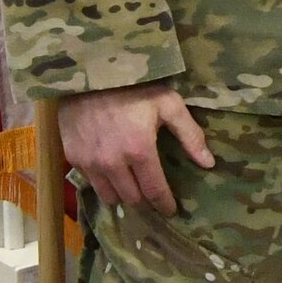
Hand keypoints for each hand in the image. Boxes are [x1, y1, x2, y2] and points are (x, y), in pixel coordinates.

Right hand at [58, 80, 212, 214]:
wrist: (91, 72)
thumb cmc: (135, 87)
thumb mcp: (169, 104)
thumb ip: (190, 135)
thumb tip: (208, 163)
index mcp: (139, 150)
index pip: (154, 191)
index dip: (164, 204)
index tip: (171, 210)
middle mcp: (112, 163)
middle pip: (131, 198)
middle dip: (144, 200)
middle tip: (152, 195)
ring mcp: (89, 162)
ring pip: (108, 196)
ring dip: (122, 195)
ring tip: (132, 186)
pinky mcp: (73, 157)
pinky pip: (90, 182)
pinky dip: (102, 182)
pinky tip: (111, 171)